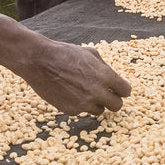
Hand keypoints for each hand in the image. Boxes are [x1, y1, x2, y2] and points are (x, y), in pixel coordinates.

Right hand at [14, 39, 131, 115]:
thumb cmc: (65, 54)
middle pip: (117, 106)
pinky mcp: (70, 110)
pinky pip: (81, 111)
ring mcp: (83, 103)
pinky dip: (78, 104)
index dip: (123, 90)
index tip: (120, 90)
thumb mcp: (90, 53)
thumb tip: (113, 79)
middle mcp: (97, 92)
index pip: (125, 90)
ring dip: (95, 103)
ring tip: (84, 91)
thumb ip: (104, 68)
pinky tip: (69, 93)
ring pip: (99, 110)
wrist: (39, 61)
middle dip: (113, 100)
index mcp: (105, 75)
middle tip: (107, 96)